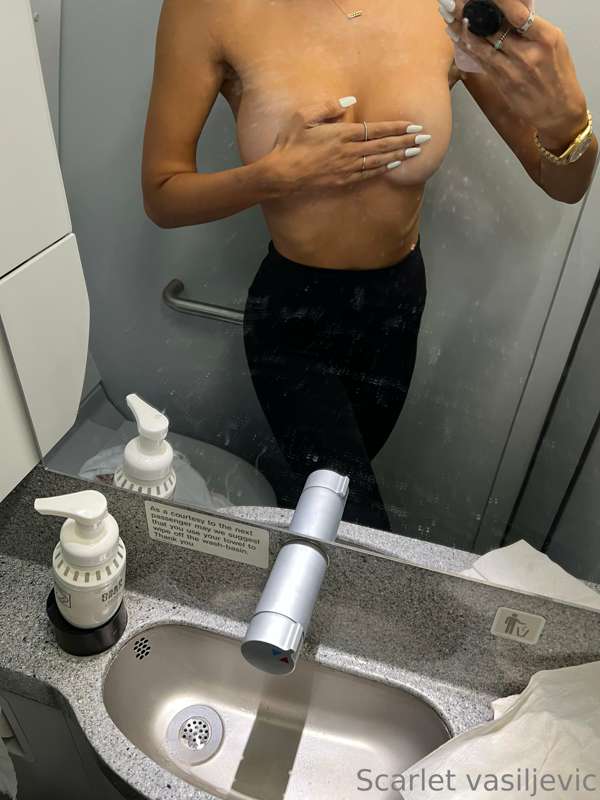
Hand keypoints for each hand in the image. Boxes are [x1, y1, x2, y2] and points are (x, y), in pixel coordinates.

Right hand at [264, 97, 431, 191]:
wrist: (281, 175)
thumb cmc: (290, 144)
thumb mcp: (303, 117)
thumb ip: (328, 108)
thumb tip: (350, 102)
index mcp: (341, 134)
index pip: (377, 130)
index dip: (397, 128)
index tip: (414, 125)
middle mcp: (349, 152)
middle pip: (384, 146)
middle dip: (407, 141)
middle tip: (426, 139)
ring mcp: (347, 168)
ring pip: (380, 161)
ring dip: (400, 155)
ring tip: (416, 152)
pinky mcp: (342, 181)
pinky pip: (368, 174)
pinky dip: (384, 169)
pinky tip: (395, 166)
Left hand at [438, 0, 588, 150]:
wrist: (558, 111)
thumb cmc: (557, 76)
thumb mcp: (554, 45)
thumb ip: (532, 29)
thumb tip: (508, 13)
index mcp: (546, 37)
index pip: (517, 13)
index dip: (496, 3)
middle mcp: (529, 53)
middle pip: (495, 27)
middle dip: (473, 13)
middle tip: (456, 3)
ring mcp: (514, 69)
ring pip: (482, 45)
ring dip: (463, 30)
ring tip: (449, 17)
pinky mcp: (502, 82)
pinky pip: (481, 61)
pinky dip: (467, 47)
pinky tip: (456, 37)